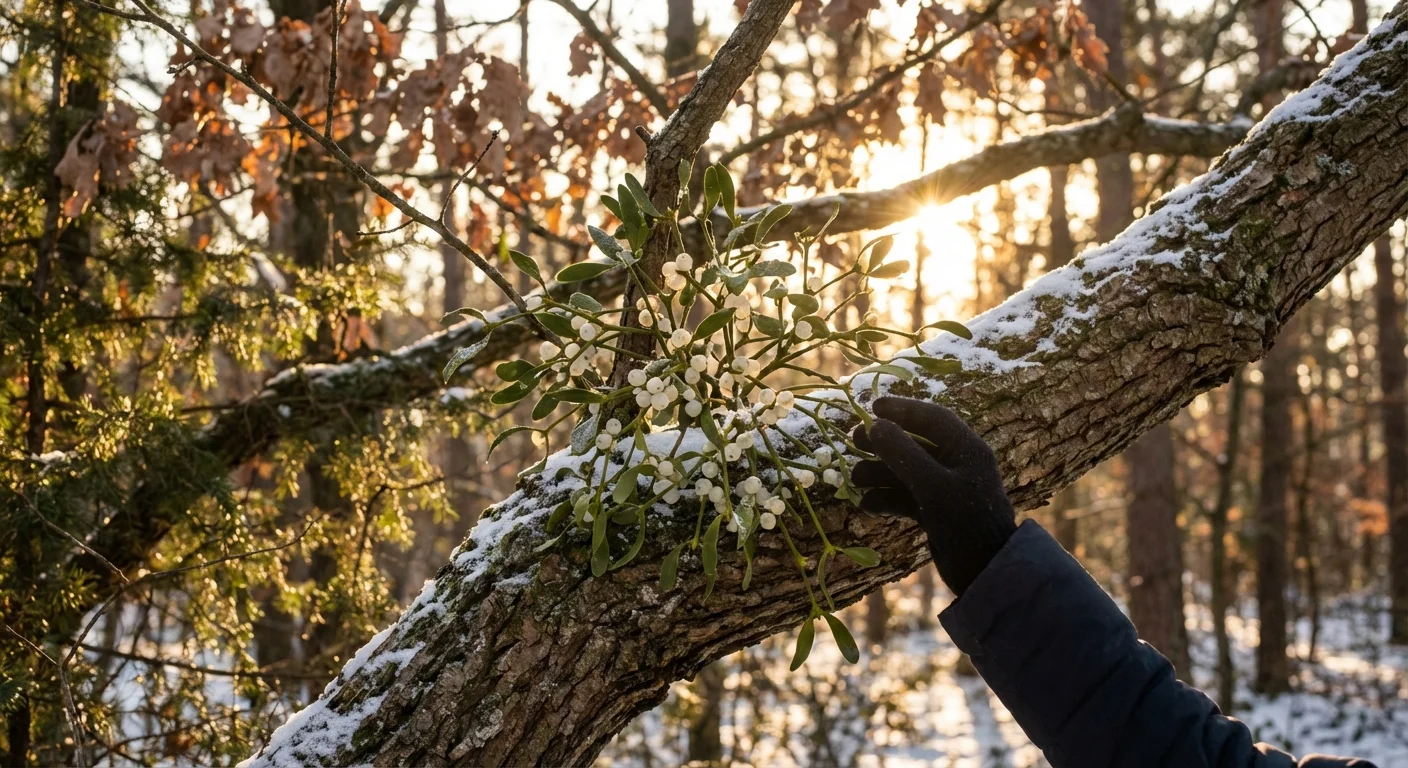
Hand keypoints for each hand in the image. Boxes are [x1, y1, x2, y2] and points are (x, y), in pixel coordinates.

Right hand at [851, 396, 1016, 596]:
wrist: (985, 572)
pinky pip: (906, 496)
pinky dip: (887, 498)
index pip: (932, 418)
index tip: (872, 407)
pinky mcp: (935, 512)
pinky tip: (868, 505)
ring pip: (905, 472)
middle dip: (883, 443)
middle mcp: (956, 464)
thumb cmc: (966, 522)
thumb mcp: (933, 485)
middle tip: (853, 440)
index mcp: (966, 449)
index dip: (902, 409)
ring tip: (855, 479)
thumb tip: (875, 425)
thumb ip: (903, 453)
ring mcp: (945, 489)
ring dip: (879, 473)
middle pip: (914, 443)